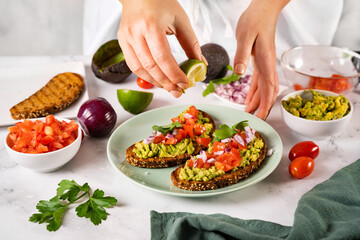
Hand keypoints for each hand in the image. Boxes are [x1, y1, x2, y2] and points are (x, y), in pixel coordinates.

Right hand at [118, 0, 202, 96]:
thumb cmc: (160, 2)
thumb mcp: (180, 19)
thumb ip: (191, 43)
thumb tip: (200, 64)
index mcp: (151, 25)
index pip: (163, 58)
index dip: (174, 74)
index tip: (185, 83)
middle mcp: (135, 33)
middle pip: (151, 67)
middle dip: (167, 83)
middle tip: (179, 91)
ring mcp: (126, 38)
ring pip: (140, 69)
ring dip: (156, 82)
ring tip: (169, 88)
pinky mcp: (122, 42)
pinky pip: (133, 65)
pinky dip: (146, 75)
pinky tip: (157, 80)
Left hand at [234, 0, 288, 118]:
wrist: (263, 9)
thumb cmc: (255, 20)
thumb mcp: (245, 35)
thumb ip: (242, 54)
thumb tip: (239, 72)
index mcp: (265, 61)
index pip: (268, 87)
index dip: (266, 103)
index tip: (261, 116)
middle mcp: (268, 64)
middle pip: (269, 91)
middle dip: (263, 106)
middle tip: (256, 120)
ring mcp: (265, 63)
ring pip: (264, 87)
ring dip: (258, 101)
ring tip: (250, 113)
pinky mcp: (260, 60)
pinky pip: (259, 80)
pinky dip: (255, 91)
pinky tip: (249, 98)